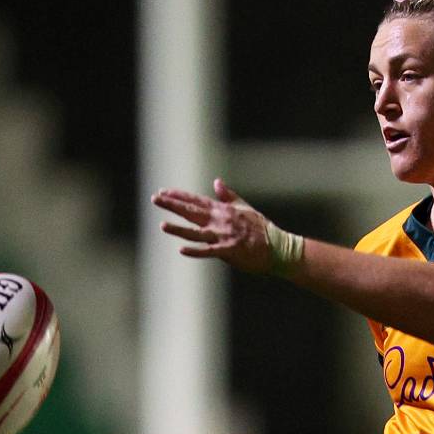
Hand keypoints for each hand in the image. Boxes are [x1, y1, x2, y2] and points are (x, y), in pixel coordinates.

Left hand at [152, 179, 272, 271]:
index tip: (163, 192)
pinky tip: (182, 249)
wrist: (278, 247)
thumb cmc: (262, 230)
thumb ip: (228, 196)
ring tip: (163, 225)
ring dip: (179, 229)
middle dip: (172, 205)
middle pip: (192, 212)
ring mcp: (224, 236)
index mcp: (223, 210)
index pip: (196, 201)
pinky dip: (196, 250)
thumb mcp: (245, 208)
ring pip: (196, 232)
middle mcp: (221, 221)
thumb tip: (217, 182)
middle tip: (155, 199)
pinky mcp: (229, 251)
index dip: (179, 196)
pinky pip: (209, 251)